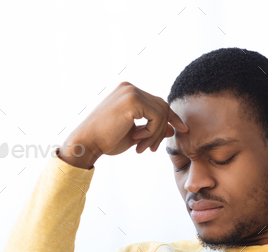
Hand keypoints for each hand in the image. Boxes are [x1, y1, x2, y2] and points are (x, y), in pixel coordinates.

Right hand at [59, 81, 188, 168]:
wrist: (86, 144)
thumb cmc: (105, 140)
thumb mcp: (135, 135)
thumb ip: (153, 129)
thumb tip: (171, 129)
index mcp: (128, 92)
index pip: (157, 103)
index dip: (171, 117)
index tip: (182, 130)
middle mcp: (130, 87)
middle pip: (162, 106)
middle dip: (162, 130)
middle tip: (151, 148)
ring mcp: (131, 92)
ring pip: (161, 112)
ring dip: (155, 134)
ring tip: (142, 147)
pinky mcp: (132, 100)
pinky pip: (157, 117)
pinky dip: (151, 132)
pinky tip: (136, 138)